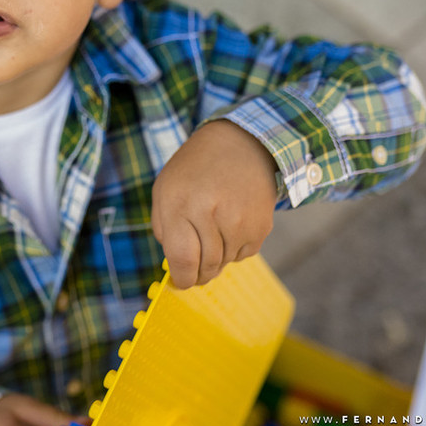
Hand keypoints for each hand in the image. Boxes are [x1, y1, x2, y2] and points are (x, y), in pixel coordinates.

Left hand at [151, 120, 278, 287]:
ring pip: (224, 263)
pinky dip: (233, 249)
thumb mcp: (165, 190)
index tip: (181, 280)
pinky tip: (230, 224)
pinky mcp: (261, 227)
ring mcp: (240, 221)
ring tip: (212, 230)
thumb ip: (164, 230)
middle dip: (197, 273)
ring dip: (215, 258)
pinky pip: (242, 255)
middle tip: (194, 264)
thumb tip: (175, 268)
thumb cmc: (195, 170)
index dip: (181, 278)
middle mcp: (212, 213)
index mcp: (181, 203)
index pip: (183, 260)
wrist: (242, 144)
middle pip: (206, 267)